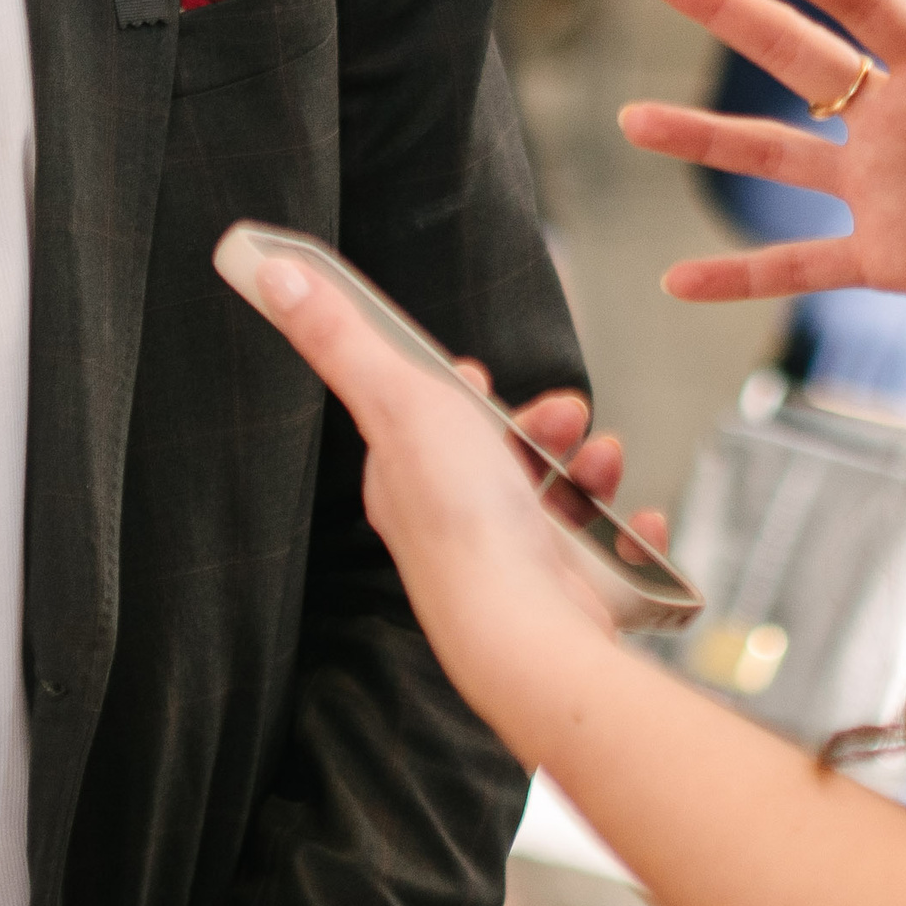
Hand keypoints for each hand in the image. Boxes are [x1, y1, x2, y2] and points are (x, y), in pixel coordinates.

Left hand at [231, 255, 662, 755]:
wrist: (524, 632)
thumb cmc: (459, 520)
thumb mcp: (397, 397)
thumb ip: (340, 337)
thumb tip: (269, 273)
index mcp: (406, 477)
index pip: (422, 422)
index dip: (455, 391)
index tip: (477, 374)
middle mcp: (452, 522)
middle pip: (501, 454)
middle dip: (544, 422)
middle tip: (570, 415)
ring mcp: (509, 562)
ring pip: (557, 497)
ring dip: (589, 469)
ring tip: (605, 462)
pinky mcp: (559, 593)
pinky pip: (602, 552)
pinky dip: (624, 532)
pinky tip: (635, 522)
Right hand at [624, 0, 905, 313]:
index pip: (866, 6)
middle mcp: (897, 120)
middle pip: (792, 52)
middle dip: (720, 5)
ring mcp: (884, 189)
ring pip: (773, 154)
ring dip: (703, 136)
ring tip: (632, 119)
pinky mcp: (889, 259)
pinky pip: (800, 268)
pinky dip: (739, 279)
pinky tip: (677, 283)